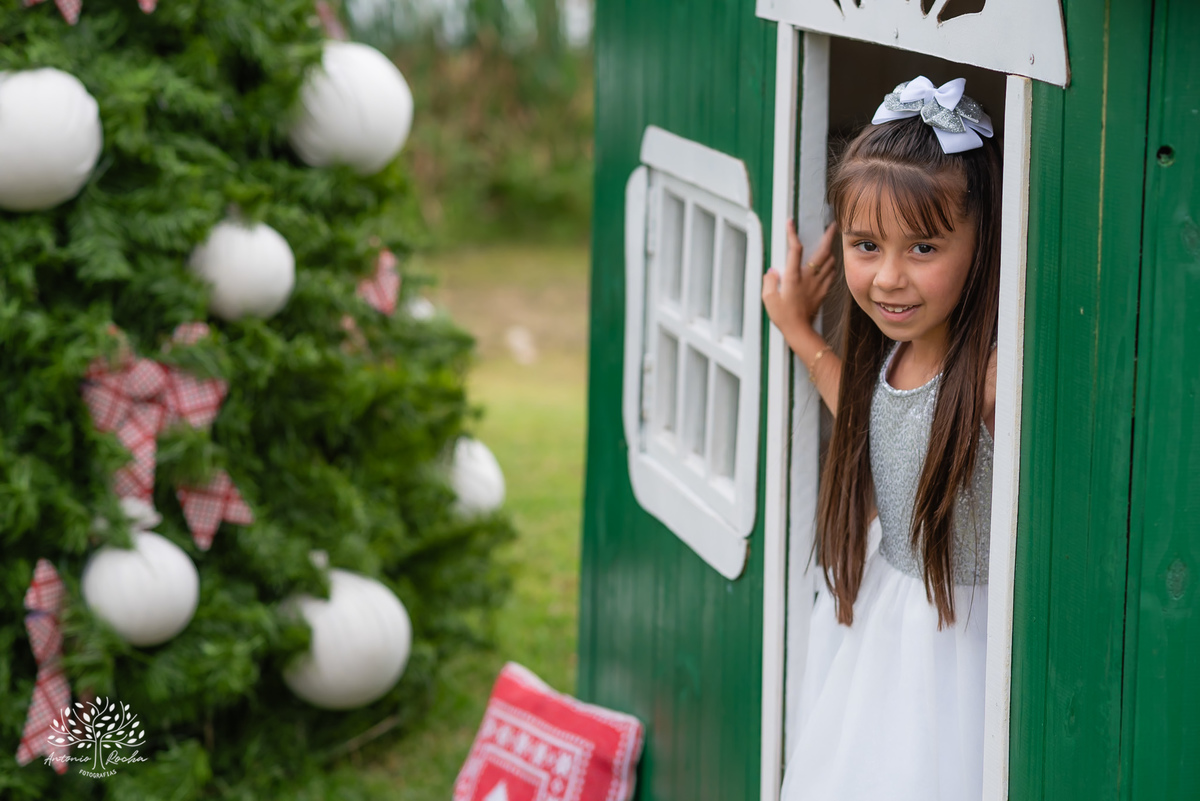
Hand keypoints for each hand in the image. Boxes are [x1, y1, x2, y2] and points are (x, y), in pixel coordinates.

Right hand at [762, 220, 837, 337]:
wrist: (799, 330)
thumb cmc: (783, 316)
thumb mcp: (768, 298)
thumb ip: (769, 281)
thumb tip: (772, 271)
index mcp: (793, 277)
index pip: (794, 250)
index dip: (792, 234)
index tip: (791, 223)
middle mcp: (808, 277)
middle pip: (822, 252)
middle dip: (828, 236)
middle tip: (832, 226)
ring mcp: (818, 284)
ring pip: (830, 262)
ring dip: (831, 250)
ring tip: (830, 244)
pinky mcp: (823, 291)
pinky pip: (831, 274)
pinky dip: (832, 266)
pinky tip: (830, 264)